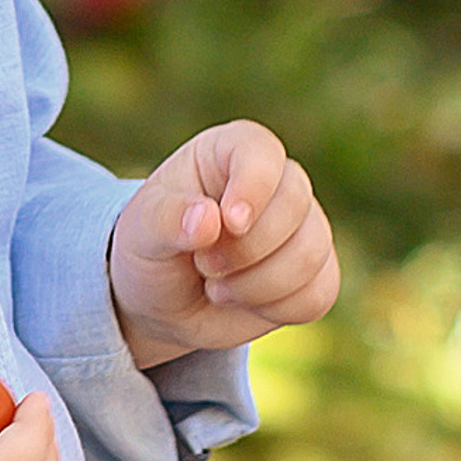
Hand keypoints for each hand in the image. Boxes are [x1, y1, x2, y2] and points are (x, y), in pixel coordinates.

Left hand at [110, 123, 339, 367]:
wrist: (165, 303)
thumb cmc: (154, 250)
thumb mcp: (142, 231)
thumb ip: (166, 219)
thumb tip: (207, 219)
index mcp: (233, 152)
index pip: (262, 152)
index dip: (252, 186)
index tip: (229, 223)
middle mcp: (279, 182)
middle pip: (294, 203)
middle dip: (245, 249)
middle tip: (204, 265)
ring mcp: (304, 227)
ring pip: (310, 253)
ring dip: (255, 285)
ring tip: (217, 286)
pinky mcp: (318, 273)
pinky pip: (319, 294)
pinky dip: (275, 309)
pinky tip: (245, 302)